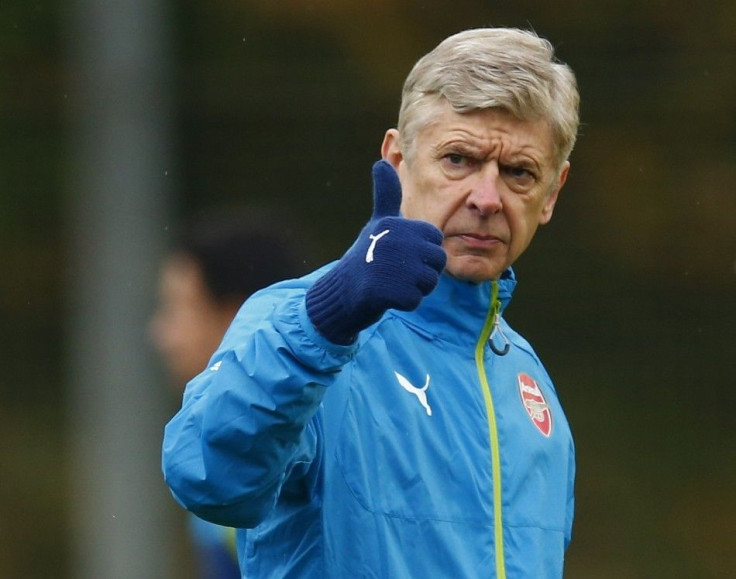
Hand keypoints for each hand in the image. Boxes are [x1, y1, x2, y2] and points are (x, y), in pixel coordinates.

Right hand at [306, 160, 445, 343]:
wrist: (341, 292)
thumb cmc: (366, 256)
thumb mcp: (378, 223)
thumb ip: (385, 194)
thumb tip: (380, 162)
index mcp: (396, 223)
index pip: (435, 242)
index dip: (424, 253)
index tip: (401, 255)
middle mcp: (394, 241)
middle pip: (437, 263)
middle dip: (422, 273)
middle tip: (397, 273)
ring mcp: (389, 266)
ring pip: (428, 283)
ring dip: (414, 289)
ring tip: (392, 283)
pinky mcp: (386, 291)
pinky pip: (415, 300)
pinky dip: (404, 303)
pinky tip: (386, 296)